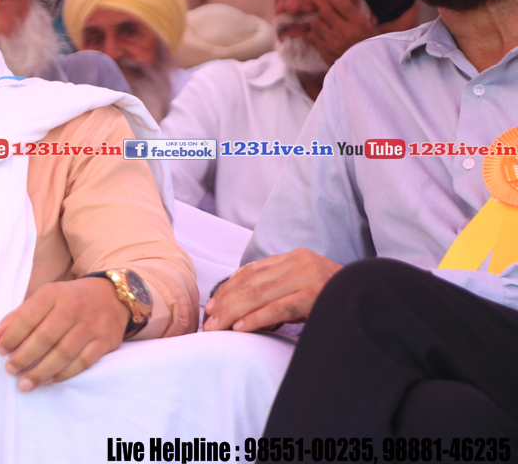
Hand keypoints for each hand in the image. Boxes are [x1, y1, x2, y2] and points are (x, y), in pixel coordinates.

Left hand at [0, 277, 127, 391]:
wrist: (111, 296)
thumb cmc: (68, 300)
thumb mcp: (43, 300)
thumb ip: (16, 318)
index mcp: (53, 294)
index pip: (28, 317)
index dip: (12, 336)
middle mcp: (73, 308)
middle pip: (45, 337)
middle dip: (24, 357)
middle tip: (10, 370)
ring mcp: (91, 325)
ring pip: (63, 353)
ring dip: (42, 371)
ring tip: (25, 383)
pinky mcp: (105, 341)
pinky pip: (82, 362)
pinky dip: (64, 374)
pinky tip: (50, 380)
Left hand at [202, 249, 340, 331]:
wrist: (377, 300)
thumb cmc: (336, 299)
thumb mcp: (304, 289)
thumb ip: (278, 291)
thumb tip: (242, 312)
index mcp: (295, 258)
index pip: (251, 272)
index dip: (227, 289)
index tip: (211, 306)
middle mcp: (300, 263)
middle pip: (251, 283)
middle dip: (225, 302)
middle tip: (208, 322)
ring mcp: (309, 277)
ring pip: (260, 294)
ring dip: (234, 312)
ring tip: (218, 327)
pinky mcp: (316, 295)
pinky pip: (279, 308)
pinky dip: (256, 318)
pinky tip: (240, 328)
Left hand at [309, 0, 377, 64]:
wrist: (370, 70)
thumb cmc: (373, 46)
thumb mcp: (373, 28)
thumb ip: (357, 14)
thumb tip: (339, 2)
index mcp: (360, 23)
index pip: (340, 1)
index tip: (336, 1)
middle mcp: (345, 31)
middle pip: (324, 10)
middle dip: (326, 10)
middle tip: (331, 15)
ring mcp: (333, 43)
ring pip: (315, 23)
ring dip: (319, 22)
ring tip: (326, 26)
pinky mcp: (325, 53)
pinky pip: (311, 37)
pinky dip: (315, 35)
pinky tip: (322, 37)